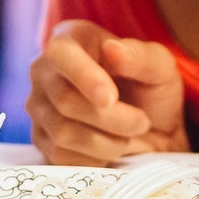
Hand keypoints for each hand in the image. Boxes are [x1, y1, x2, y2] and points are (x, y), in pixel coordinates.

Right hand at [27, 20, 186, 165]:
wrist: (153, 133)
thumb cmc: (151, 91)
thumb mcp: (159, 68)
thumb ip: (140, 56)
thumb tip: (112, 49)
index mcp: (70, 39)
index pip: (61, 54)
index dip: (83, 77)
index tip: (110, 99)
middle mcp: (44, 71)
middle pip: (64, 100)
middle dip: (112, 118)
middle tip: (141, 122)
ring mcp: (39, 108)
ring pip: (63, 132)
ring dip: (108, 142)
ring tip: (129, 135)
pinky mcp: (42, 142)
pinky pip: (61, 157)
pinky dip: (95, 159)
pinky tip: (110, 148)